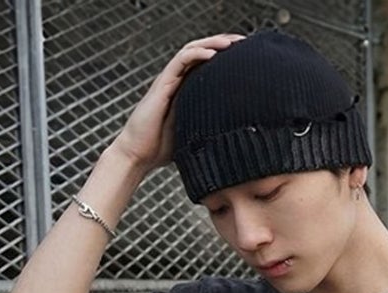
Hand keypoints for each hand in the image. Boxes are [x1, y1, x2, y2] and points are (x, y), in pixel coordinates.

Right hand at [112, 33, 244, 172]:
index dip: (226, 58)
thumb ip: (210, 129)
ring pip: (192, 51)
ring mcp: (169, 81)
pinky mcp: (162, 85)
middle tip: (245, 42)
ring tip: (232, 42)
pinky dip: (196, 54)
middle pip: (202, 52)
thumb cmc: (163, 149)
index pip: (208, 66)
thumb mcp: (195, 136)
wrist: (139, 155)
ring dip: (212, 43)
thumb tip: (236, 140)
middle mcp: (178, 82)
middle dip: (223, 44)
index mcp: (187, 92)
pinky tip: (212, 54)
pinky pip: (180, 61)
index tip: (248, 57)